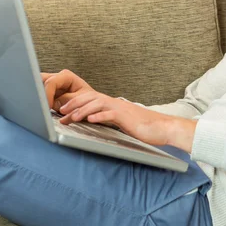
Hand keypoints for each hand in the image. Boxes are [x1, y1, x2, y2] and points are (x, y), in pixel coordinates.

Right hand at [41, 69, 94, 111]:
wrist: (91, 105)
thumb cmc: (88, 102)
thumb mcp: (78, 101)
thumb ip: (65, 100)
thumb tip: (51, 103)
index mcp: (66, 76)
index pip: (51, 82)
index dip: (47, 94)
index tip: (48, 107)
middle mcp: (58, 77)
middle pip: (40, 79)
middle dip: (39, 92)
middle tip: (41, 105)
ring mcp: (53, 84)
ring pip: (37, 85)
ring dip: (39, 96)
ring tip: (41, 106)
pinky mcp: (49, 92)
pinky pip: (39, 93)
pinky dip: (39, 99)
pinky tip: (41, 106)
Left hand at [59, 90, 196, 150]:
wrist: (163, 127)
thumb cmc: (144, 127)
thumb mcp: (122, 123)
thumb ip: (110, 120)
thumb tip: (95, 122)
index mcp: (113, 105)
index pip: (90, 99)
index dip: (75, 104)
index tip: (63, 112)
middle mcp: (115, 103)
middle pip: (90, 98)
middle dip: (74, 104)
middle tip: (61, 112)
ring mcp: (121, 109)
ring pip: (98, 104)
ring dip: (83, 110)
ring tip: (72, 117)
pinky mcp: (127, 117)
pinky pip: (111, 114)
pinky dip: (100, 116)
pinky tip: (91, 120)